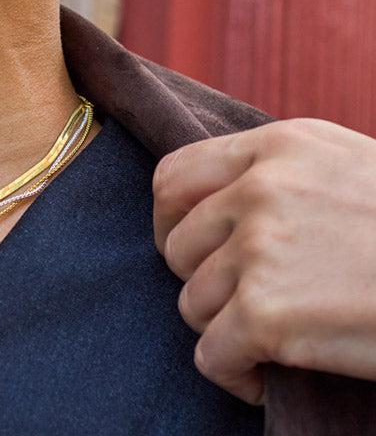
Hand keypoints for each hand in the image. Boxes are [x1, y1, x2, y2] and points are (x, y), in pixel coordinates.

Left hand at [153, 119, 375, 403]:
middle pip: (178, 244)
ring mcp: (260, 248)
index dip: (171, 220)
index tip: (191, 249)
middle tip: (235, 302)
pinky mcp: (266, 312)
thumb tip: (223, 203)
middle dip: (198, 280)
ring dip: (222, 329)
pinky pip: (211, 354)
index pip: (174, 176)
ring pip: (191, 302)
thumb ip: (283, 173)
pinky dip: (233, 374)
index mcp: (278, 146)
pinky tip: (265, 376)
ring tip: (266, 341)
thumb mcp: (349, 168)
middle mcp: (260, 189)